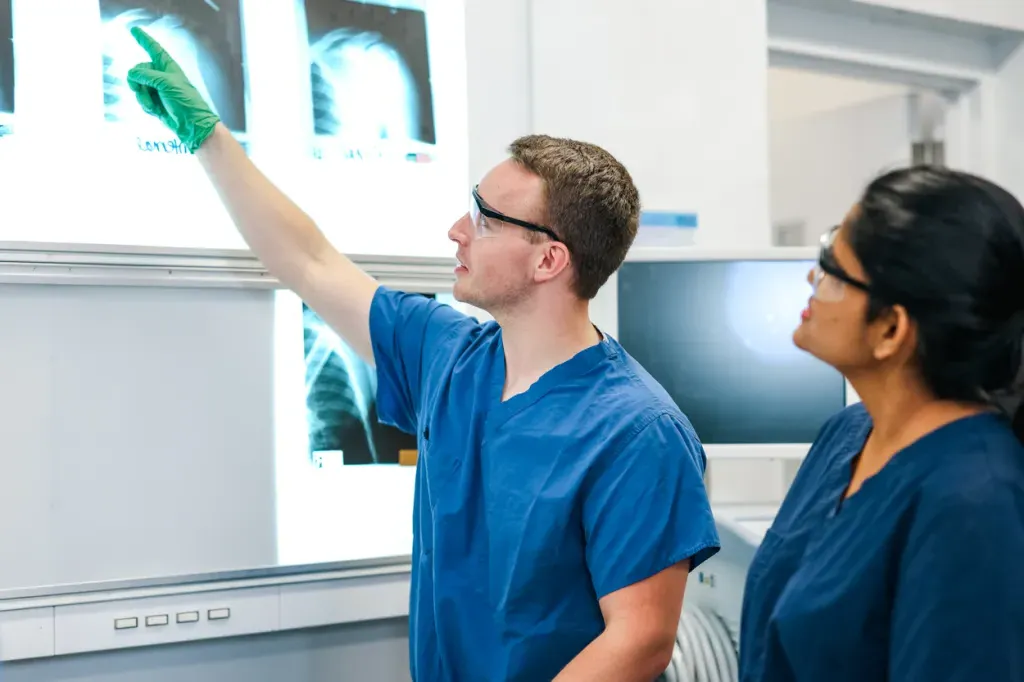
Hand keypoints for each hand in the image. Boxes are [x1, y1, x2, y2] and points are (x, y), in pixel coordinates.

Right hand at [125, 26, 219, 151]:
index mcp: (168, 67)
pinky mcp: (155, 103)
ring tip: (154, 105)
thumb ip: (146, 75)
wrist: (191, 124)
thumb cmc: (184, 101)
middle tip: (140, 90)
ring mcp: (157, 90)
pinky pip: (141, 100)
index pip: (153, 49)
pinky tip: (156, 111)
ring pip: (137, 87)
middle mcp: (161, 76)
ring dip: (142, 97)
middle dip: (137, 82)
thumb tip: (132, 74)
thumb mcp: (166, 83)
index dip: (144, 39)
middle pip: (138, 71)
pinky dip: (145, 106)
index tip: (134, 29)